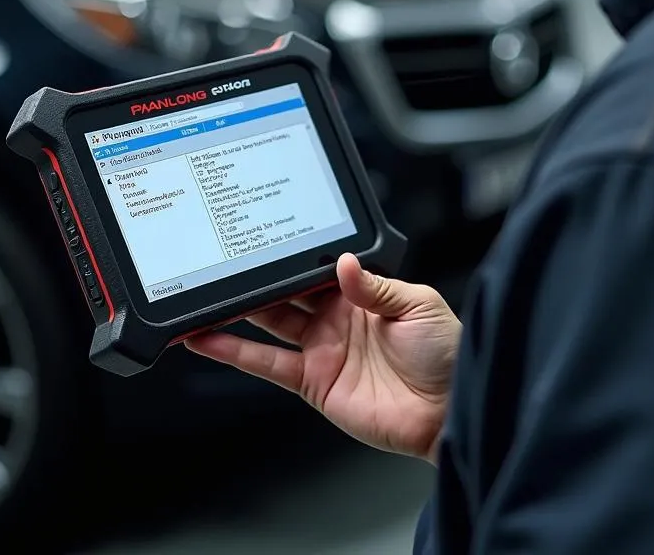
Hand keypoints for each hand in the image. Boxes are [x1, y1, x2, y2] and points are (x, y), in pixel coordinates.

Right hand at [185, 254, 460, 462]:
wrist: (448, 412)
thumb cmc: (445, 354)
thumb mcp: (417, 305)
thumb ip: (375, 285)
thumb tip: (343, 262)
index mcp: (361, 293)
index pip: (317, 269)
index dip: (292, 256)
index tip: (264, 241)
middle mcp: (337, 318)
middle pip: (287, 292)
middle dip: (259, 278)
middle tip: (227, 263)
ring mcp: (323, 349)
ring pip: (270, 323)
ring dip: (237, 311)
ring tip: (206, 298)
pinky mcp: (313, 381)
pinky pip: (268, 363)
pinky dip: (236, 353)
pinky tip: (211, 341)